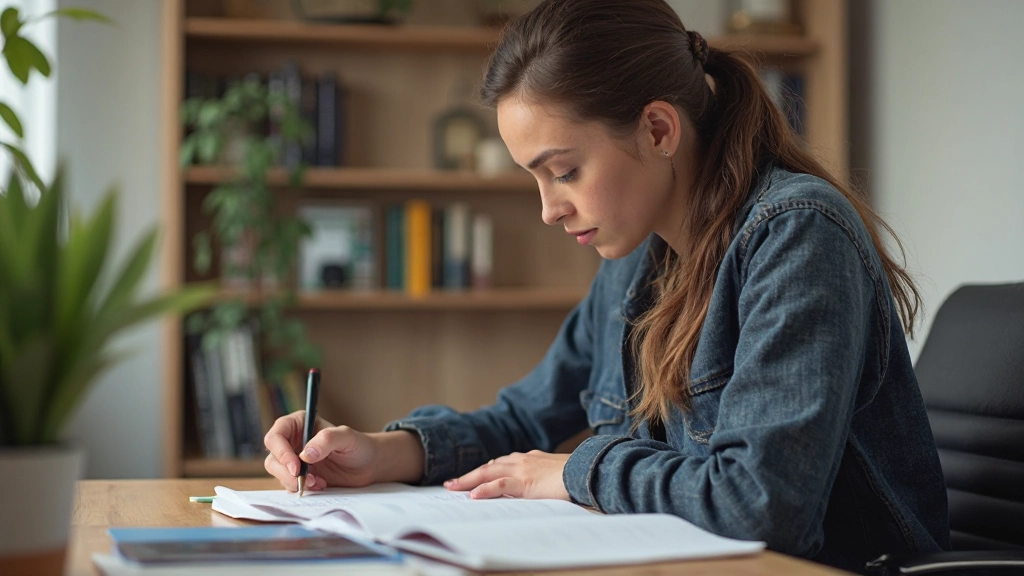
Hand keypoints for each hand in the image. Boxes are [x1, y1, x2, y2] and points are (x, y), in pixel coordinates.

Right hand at [263, 412, 377, 491]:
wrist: (368, 465)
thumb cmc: (358, 445)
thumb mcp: (347, 437)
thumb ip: (327, 440)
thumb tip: (305, 454)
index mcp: (298, 424)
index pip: (276, 436)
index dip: (281, 452)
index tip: (296, 467)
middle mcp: (292, 441)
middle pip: (273, 457)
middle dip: (285, 472)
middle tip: (304, 481)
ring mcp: (293, 460)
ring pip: (278, 473)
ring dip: (294, 482)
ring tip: (318, 482)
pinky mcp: (298, 476)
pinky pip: (289, 485)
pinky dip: (302, 488)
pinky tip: (321, 485)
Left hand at [444, 450, 569, 500]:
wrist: (587, 470)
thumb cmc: (577, 474)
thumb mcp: (557, 473)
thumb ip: (544, 477)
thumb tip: (541, 485)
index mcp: (531, 458)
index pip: (503, 462)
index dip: (487, 469)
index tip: (475, 475)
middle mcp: (523, 460)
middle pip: (490, 466)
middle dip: (470, 474)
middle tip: (453, 482)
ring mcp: (522, 469)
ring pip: (488, 472)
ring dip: (469, 480)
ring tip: (454, 488)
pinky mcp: (524, 481)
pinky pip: (499, 485)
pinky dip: (484, 489)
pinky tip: (473, 495)